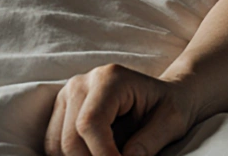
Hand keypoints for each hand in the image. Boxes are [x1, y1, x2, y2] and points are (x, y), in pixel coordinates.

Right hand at [45, 63, 199, 155]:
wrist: (164, 96)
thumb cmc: (170, 105)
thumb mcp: (172, 122)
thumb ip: (149, 142)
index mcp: (110, 79)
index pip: (90, 124)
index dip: (102, 155)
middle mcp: (82, 84)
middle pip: (70, 138)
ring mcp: (67, 96)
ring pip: (57, 146)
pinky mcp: (61, 112)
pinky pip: (55, 146)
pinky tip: (98, 155)